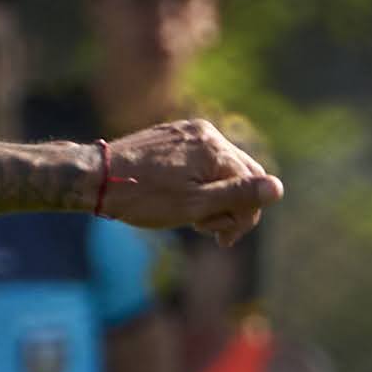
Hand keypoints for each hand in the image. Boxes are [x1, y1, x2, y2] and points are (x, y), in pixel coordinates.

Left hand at [97, 119, 280, 242]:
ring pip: (218, 169)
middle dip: (228, 206)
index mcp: (214, 147)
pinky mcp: (170, 136)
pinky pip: (198, 161)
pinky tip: (174, 198)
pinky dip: (195, 183)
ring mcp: (186, 131)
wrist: (93, 178)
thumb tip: (278, 189)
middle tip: (201, 229)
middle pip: (240, 173)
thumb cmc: (142, 197)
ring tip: (184, 214)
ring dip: (210, 197)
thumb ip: (238, 196)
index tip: (221, 239)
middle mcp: (205, 132)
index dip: (243, 216)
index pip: (253, 183)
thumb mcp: (194, 205)